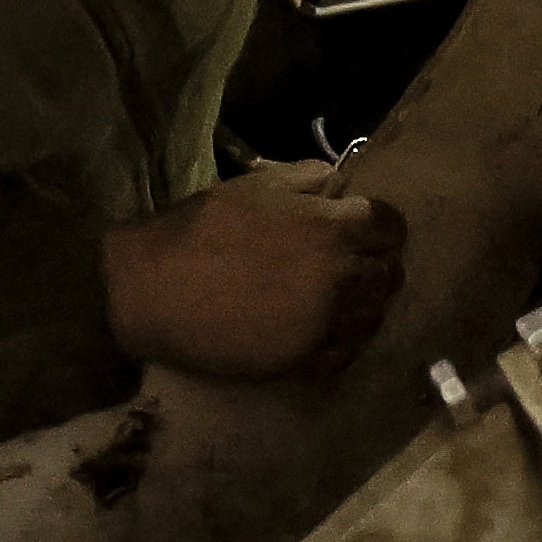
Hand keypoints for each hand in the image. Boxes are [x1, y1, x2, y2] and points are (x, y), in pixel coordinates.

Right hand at [104, 174, 405, 382]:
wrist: (150, 289)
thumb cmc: (200, 228)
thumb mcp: (256, 187)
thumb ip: (309, 181)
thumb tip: (340, 186)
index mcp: (334, 228)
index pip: (392, 227)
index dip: (379, 226)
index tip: (363, 229)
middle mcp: (342, 278)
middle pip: (390, 274)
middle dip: (374, 265)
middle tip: (347, 264)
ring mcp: (326, 325)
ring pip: (375, 317)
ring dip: (362, 306)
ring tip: (333, 299)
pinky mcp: (305, 361)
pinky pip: (346, 353)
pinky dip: (340, 341)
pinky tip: (317, 329)